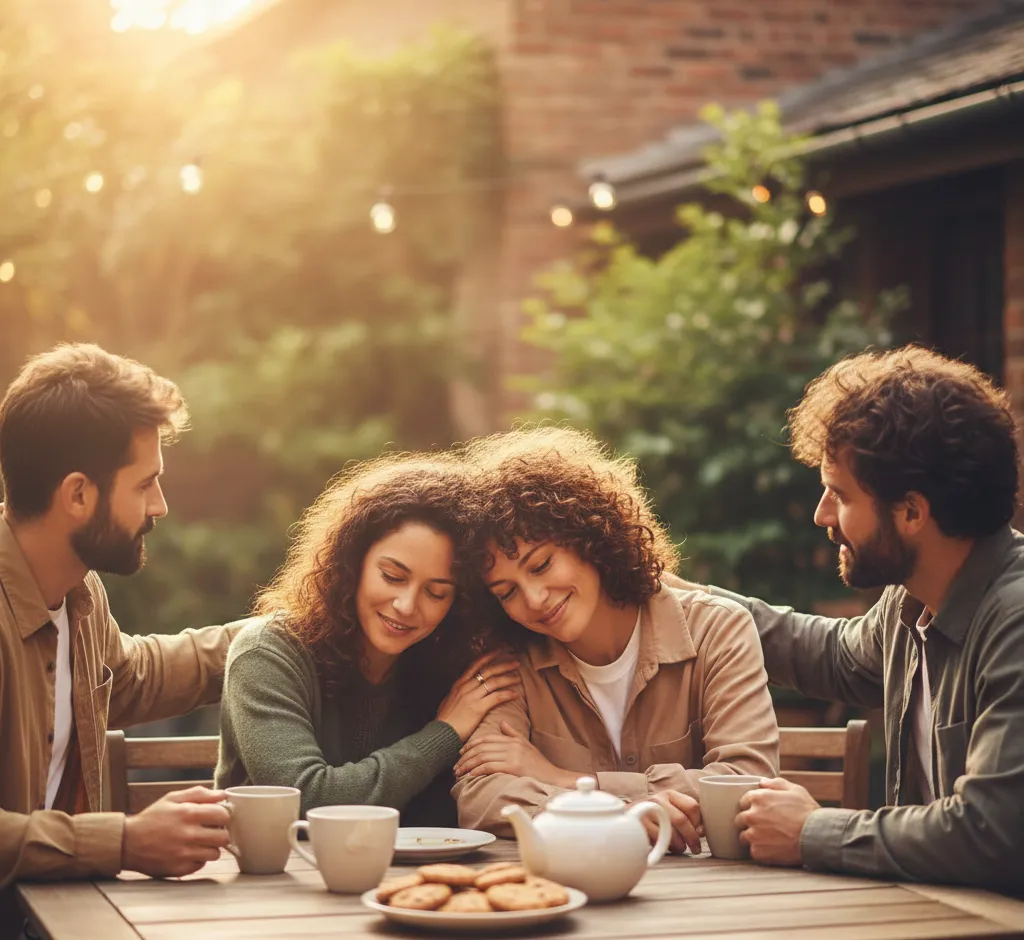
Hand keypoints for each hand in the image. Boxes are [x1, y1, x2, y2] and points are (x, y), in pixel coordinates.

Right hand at [122, 786, 230, 877]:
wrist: (128, 843)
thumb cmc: (152, 818)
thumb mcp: (172, 798)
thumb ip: (199, 794)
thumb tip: (223, 794)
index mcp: (188, 813)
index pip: (223, 815)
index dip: (223, 815)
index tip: (216, 817)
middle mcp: (188, 835)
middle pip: (224, 837)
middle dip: (220, 833)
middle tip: (211, 831)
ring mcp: (184, 854)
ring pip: (215, 854)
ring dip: (210, 848)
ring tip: (199, 842)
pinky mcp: (179, 869)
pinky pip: (201, 865)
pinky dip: (198, 860)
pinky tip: (188, 852)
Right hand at [436, 651, 519, 741]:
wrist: (440, 733)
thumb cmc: (444, 721)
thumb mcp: (448, 701)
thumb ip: (457, 693)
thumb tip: (462, 691)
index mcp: (459, 684)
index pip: (476, 665)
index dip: (488, 656)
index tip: (499, 650)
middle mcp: (466, 687)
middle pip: (489, 671)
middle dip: (504, 665)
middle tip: (516, 662)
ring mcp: (472, 697)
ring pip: (494, 682)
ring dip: (508, 679)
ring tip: (518, 678)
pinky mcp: (478, 708)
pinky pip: (496, 697)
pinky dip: (507, 694)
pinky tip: (515, 694)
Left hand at [454, 721, 576, 786]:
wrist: (554, 777)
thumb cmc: (539, 764)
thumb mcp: (526, 745)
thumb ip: (512, 733)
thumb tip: (501, 723)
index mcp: (513, 739)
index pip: (487, 738)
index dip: (472, 744)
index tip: (461, 752)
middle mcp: (512, 744)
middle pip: (482, 747)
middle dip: (466, 756)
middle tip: (456, 765)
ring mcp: (513, 755)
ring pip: (483, 757)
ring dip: (468, 765)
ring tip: (459, 772)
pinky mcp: (513, 767)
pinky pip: (490, 766)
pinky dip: (477, 771)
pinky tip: (470, 775)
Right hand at [637, 790, 703, 855]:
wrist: (628, 816)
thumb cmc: (654, 816)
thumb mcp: (670, 809)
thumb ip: (687, 816)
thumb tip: (702, 832)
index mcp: (670, 794)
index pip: (692, 806)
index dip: (699, 823)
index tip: (699, 833)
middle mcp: (658, 800)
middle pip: (681, 820)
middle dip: (691, 838)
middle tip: (695, 848)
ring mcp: (647, 811)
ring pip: (670, 832)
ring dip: (678, 845)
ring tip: (678, 848)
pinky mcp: (639, 824)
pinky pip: (658, 840)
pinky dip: (665, 847)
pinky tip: (665, 846)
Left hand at [736, 777, 819, 866]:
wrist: (817, 837)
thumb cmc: (807, 812)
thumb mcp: (795, 790)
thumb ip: (776, 784)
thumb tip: (762, 782)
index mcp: (758, 798)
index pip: (743, 802)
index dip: (752, 807)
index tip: (761, 812)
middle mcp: (751, 815)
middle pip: (740, 819)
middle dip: (749, 822)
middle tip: (765, 827)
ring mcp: (753, 834)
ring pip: (744, 836)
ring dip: (753, 838)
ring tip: (769, 840)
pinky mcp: (758, 852)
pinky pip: (753, 851)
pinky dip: (761, 851)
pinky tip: (774, 849)